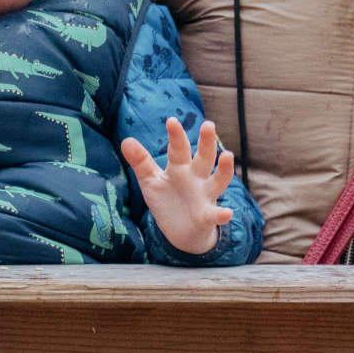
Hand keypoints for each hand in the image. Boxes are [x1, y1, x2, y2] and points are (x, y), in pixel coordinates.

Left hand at [121, 118, 233, 255]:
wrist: (181, 231)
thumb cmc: (167, 200)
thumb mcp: (150, 180)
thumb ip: (141, 161)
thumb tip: (126, 140)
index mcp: (180, 167)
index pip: (179, 149)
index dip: (175, 136)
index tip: (171, 121)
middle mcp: (196, 178)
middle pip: (204, 157)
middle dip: (206, 142)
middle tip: (208, 125)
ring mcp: (204, 196)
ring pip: (218, 180)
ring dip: (224, 169)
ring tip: (227, 155)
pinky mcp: (207, 217)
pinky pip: (215, 215)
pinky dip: (222, 214)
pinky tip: (227, 213)